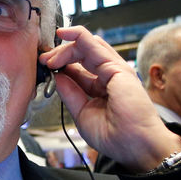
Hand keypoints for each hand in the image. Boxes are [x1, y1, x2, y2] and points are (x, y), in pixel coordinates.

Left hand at [39, 26, 180, 172]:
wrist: (136, 145)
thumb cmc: (115, 137)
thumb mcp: (82, 113)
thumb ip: (70, 94)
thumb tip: (57, 77)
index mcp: (100, 88)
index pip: (78, 69)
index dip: (61, 66)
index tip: (46, 68)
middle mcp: (108, 76)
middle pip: (81, 55)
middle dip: (60, 55)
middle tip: (44, 60)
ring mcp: (114, 70)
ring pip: (86, 46)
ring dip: (65, 48)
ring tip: (50, 56)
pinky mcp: (117, 67)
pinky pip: (94, 45)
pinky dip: (78, 35)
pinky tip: (64, 34)